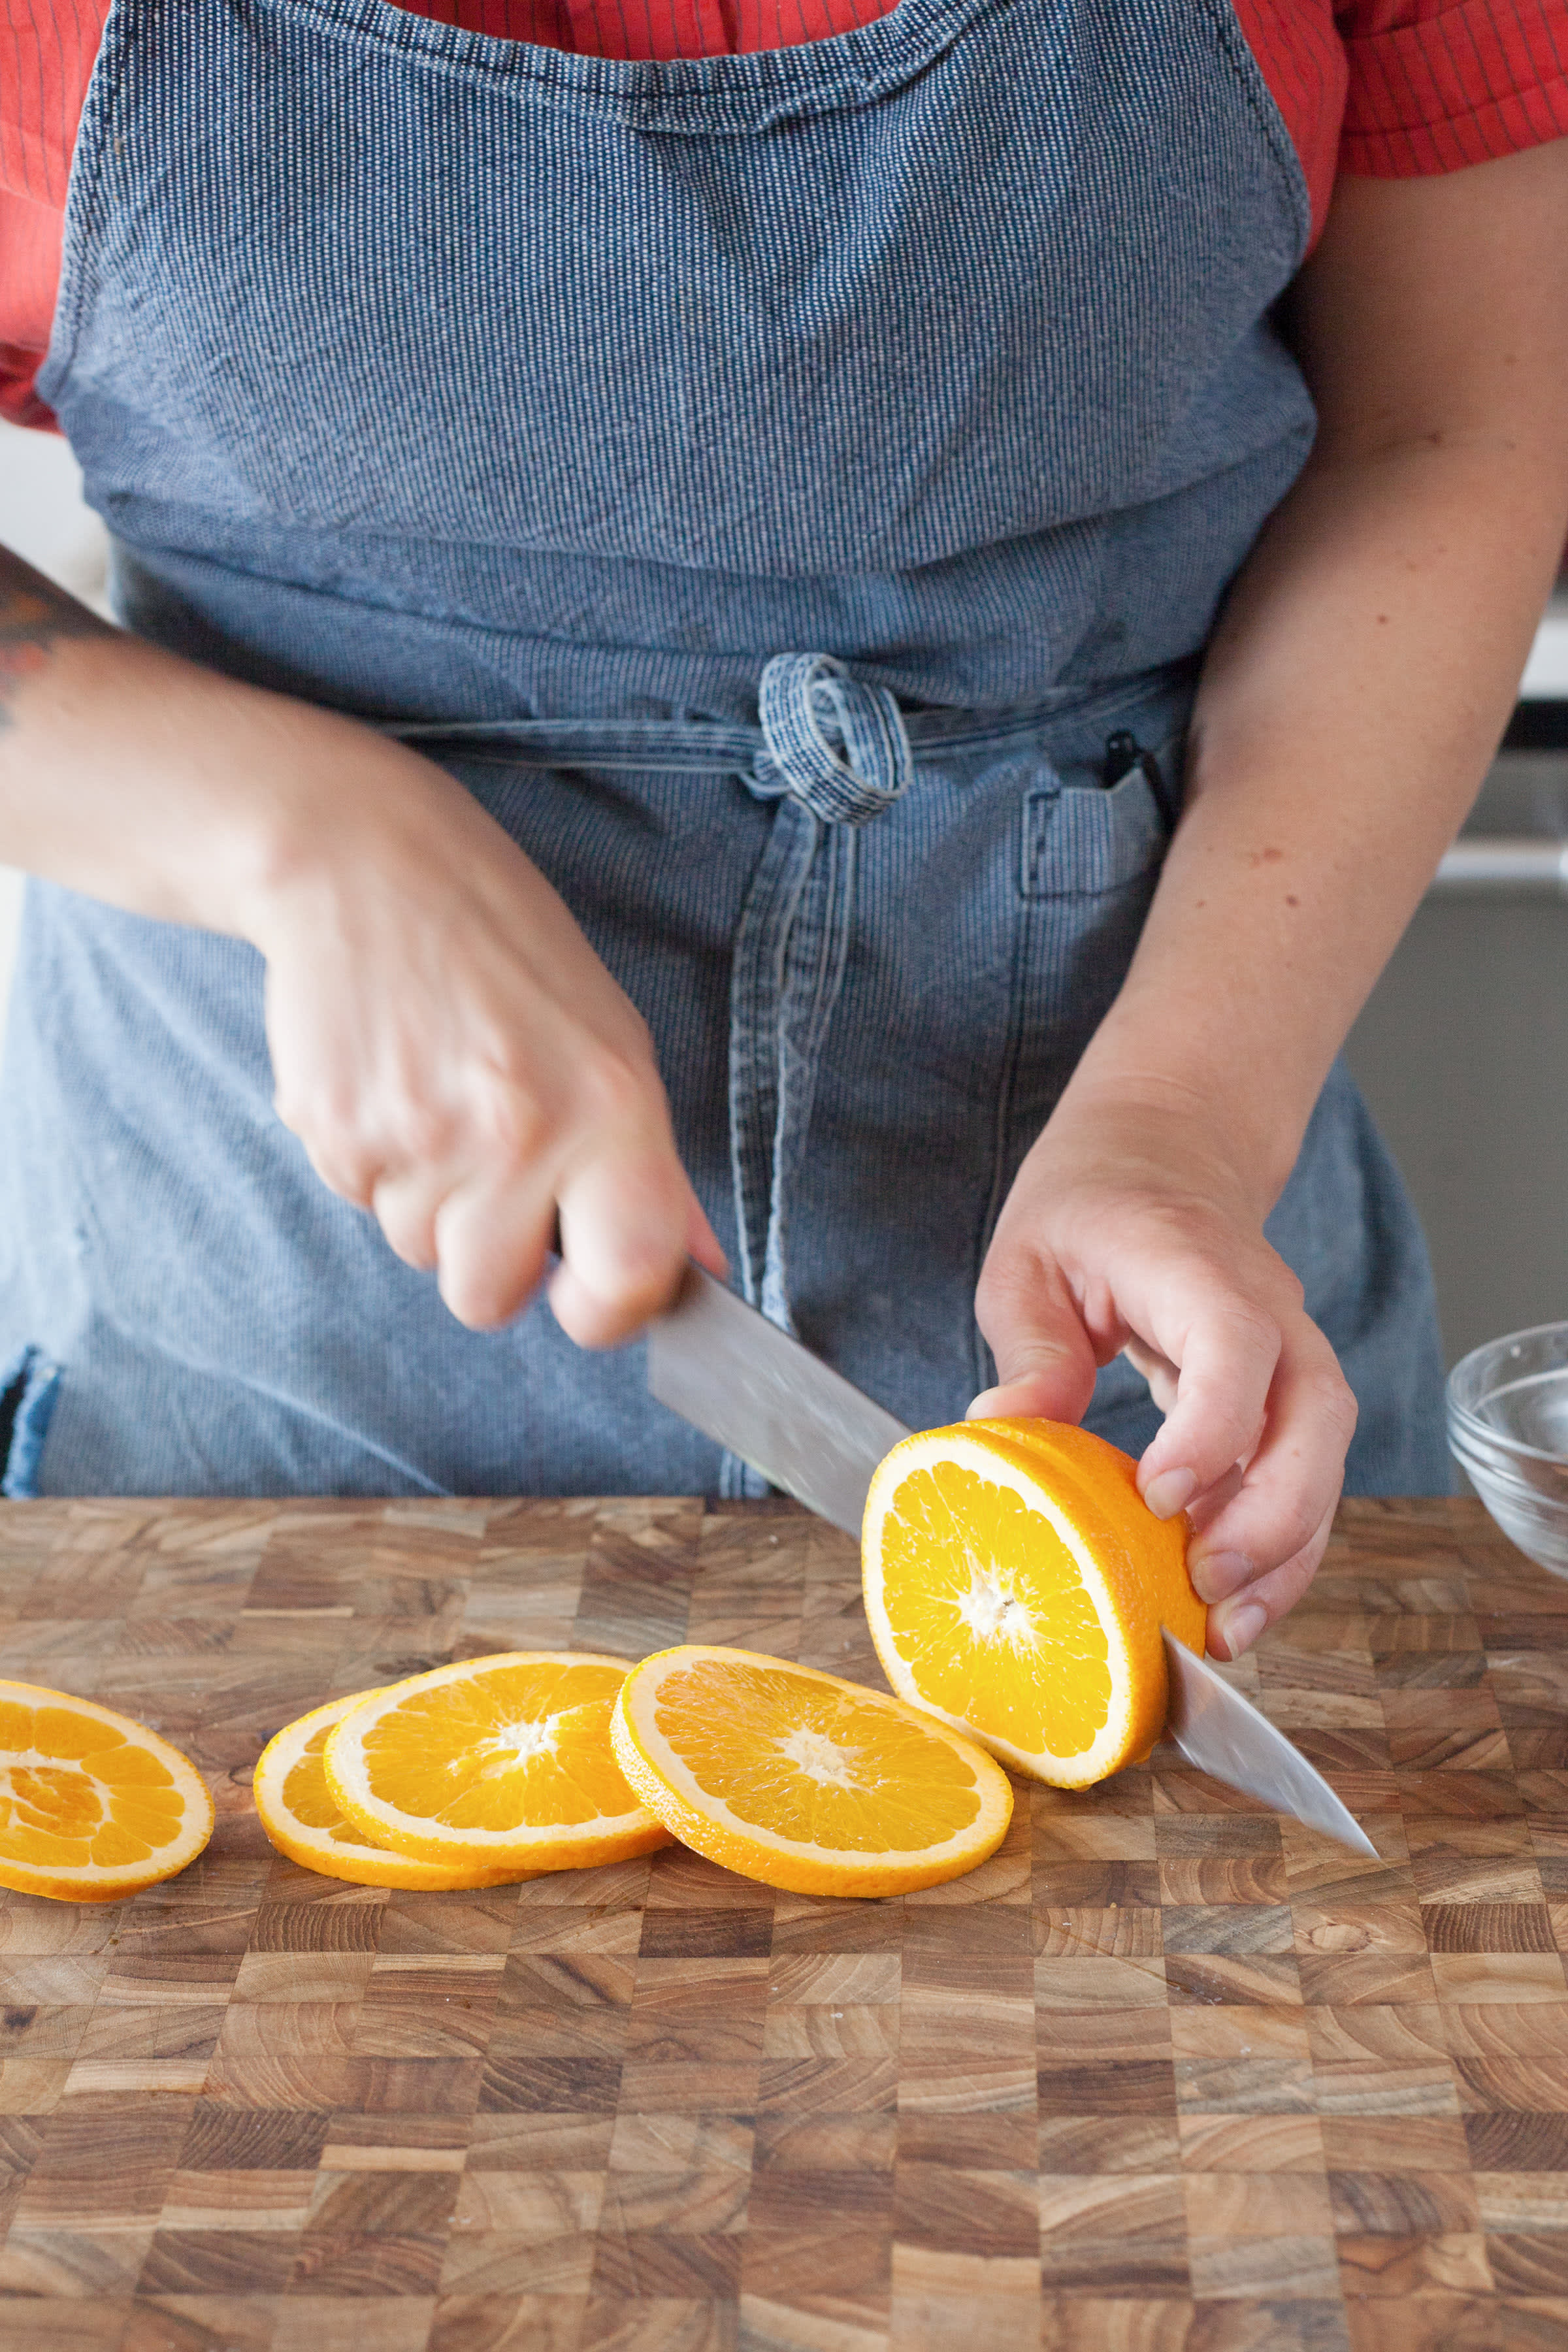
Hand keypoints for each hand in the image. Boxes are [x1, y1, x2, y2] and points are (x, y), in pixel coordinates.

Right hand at [254, 733, 723, 1343]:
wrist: (369, 864)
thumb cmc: (507, 949)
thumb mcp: (611, 1040)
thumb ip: (650, 1166)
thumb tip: (696, 1270)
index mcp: (610, 1108)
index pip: (629, 1278)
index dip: (607, 1309)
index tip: (588, 1290)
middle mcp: (517, 1132)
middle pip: (491, 1299)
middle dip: (490, 1255)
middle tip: (494, 1165)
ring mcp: (416, 1138)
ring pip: (419, 1253)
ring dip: (431, 1201)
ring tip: (440, 1097)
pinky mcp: (333, 1132)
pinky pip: (361, 1204)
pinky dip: (376, 1162)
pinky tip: (392, 1081)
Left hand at [970, 1081, 1355, 1659]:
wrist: (1165, 1153)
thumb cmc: (1088, 1206)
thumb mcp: (1026, 1258)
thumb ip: (1028, 1347)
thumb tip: (999, 1433)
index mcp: (1194, 1262)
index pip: (1236, 1342)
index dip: (1214, 1426)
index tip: (1161, 1497)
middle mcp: (1267, 1307)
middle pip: (1317, 1412)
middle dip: (1275, 1512)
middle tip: (1207, 1586)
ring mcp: (1288, 1350)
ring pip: (1328, 1454)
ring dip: (1290, 1547)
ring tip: (1230, 1627)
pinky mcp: (1284, 1395)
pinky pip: (1306, 1472)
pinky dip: (1282, 1542)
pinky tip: (1236, 1601)